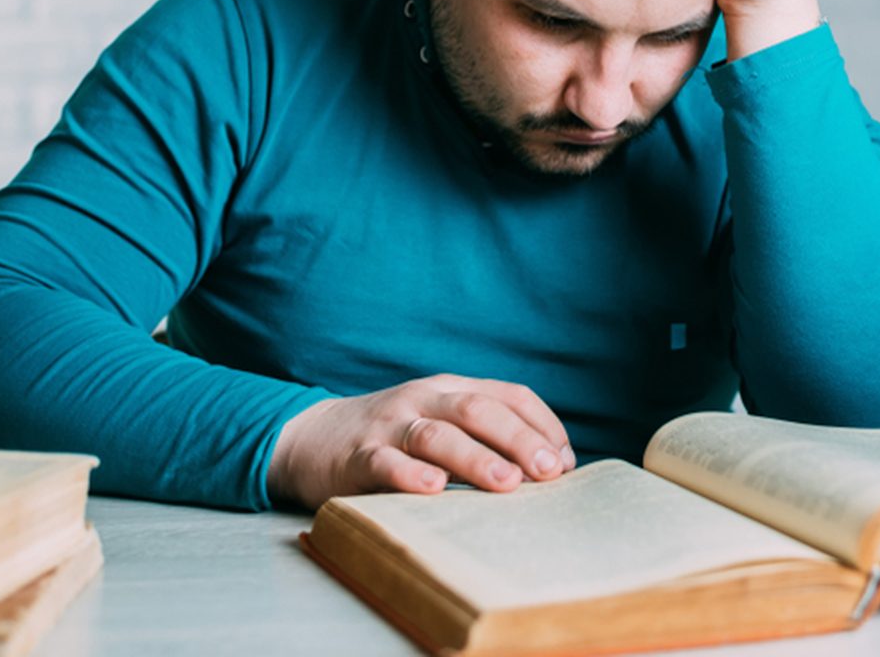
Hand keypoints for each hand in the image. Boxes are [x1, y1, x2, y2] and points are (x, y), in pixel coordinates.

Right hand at [267, 374, 576, 509]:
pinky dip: (411, 474)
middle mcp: (424, 399)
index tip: (567, 461)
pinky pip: (385, 462)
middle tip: (550, 473)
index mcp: (451, 390)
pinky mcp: (358, 455)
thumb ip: (485, 437)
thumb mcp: (439, 423)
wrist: (312, 437)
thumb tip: (551, 470)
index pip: (508, 395)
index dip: (542, 424)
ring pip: (436, 434)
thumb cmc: (394, 437)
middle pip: (477, 409)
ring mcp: (390, 424)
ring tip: (507, 484)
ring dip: (475, 458)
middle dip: (518, 440)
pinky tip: (433, 489)